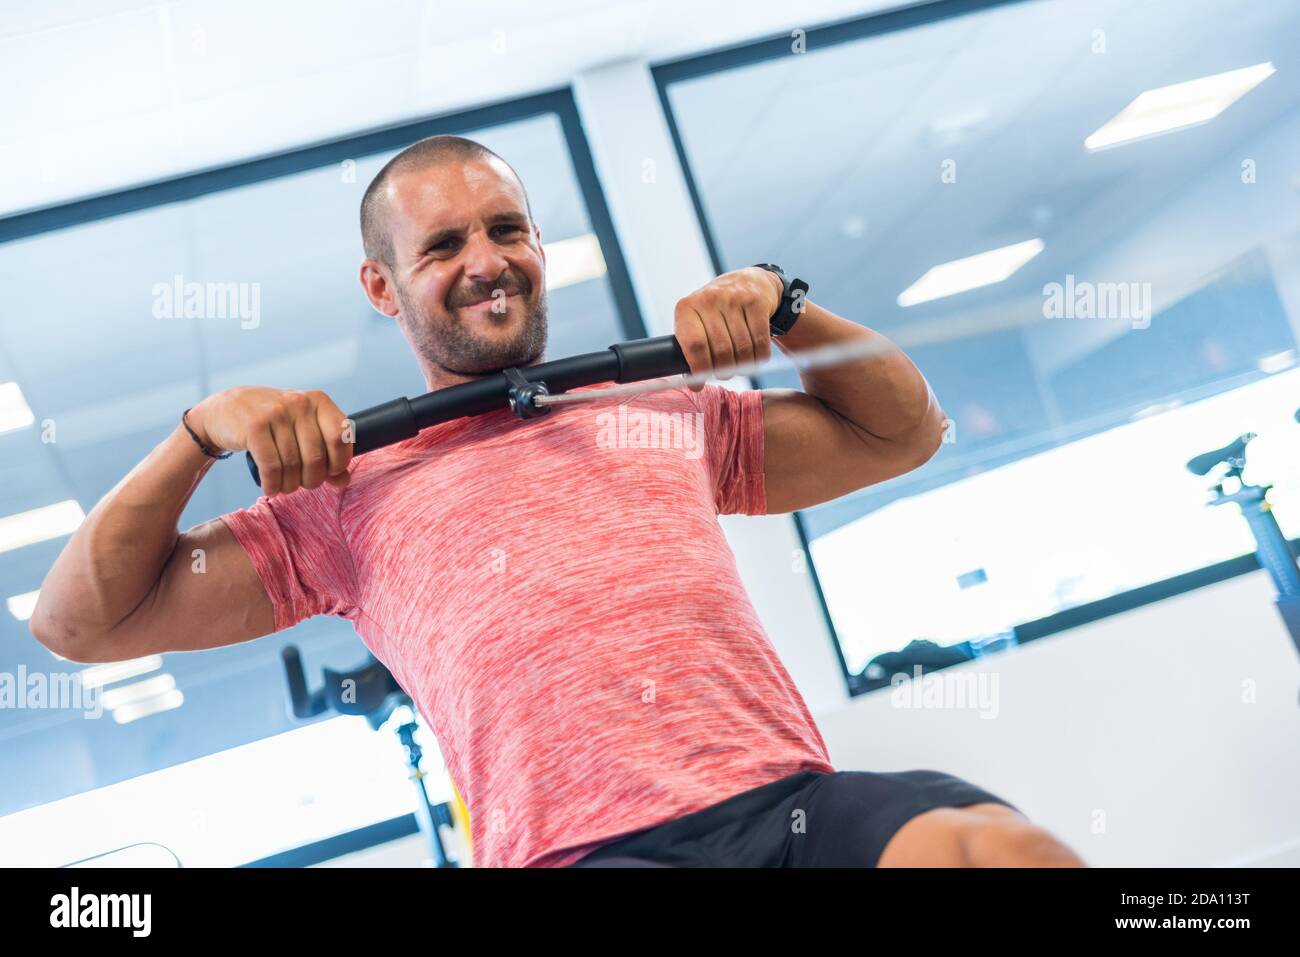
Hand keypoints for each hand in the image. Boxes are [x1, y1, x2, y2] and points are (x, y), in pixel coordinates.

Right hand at [188, 387, 352, 495]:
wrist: (225, 411)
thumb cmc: (273, 424)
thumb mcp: (301, 431)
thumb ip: (327, 454)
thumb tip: (344, 480)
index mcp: (318, 400)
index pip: (341, 437)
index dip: (339, 462)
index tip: (329, 473)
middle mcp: (299, 403)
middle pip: (316, 457)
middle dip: (311, 480)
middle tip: (302, 484)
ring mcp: (276, 412)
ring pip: (293, 465)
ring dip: (290, 485)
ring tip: (284, 487)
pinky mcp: (254, 426)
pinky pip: (271, 467)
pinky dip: (273, 484)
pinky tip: (271, 488)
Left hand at [674, 267, 781, 390]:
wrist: (747, 282)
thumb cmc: (715, 313)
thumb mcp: (696, 322)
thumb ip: (691, 350)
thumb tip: (694, 384)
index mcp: (687, 307)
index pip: (694, 345)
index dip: (698, 370)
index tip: (699, 384)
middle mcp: (709, 299)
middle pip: (720, 351)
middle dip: (723, 371)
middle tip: (724, 374)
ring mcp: (734, 298)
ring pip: (742, 349)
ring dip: (742, 367)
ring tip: (739, 367)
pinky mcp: (756, 302)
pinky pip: (760, 342)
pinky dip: (759, 358)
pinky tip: (755, 358)